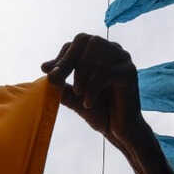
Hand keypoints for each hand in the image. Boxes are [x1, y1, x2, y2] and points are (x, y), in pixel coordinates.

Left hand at [41, 33, 144, 147]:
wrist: (121, 132)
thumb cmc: (101, 113)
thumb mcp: (75, 97)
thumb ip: (62, 84)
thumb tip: (45, 68)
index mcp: (101, 53)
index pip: (77, 42)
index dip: (62, 57)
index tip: (49, 75)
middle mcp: (113, 51)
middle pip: (86, 40)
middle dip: (68, 61)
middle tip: (57, 80)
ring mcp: (123, 59)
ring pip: (95, 52)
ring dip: (81, 74)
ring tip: (79, 95)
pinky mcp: (129, 72)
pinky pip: (105, 71)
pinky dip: (92, 88)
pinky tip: (88, 103)